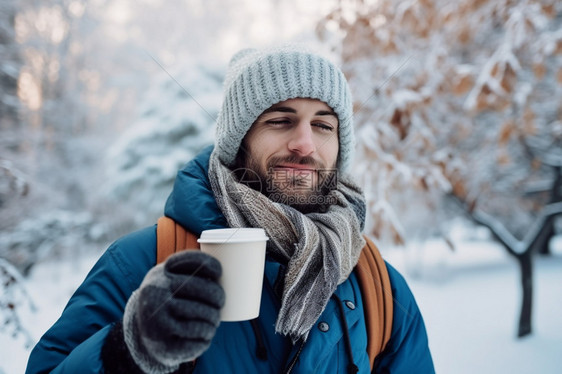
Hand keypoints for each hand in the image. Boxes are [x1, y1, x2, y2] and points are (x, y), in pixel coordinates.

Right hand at [123, 250, 224, 372]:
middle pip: (202, 289)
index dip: (211, 264)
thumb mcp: (167, 278)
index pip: (191, 261)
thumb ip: (189, 269)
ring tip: (214, 321)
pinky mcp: (163, 343)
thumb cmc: (165, 298)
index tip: (219, 272)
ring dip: (214, 319)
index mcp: (159, 274)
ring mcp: (158, 318)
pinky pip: (196, 338)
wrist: (140, 332)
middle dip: (218, 297)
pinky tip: (206, 335)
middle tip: (221, 303)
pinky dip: (206, 338)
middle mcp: (156, 293)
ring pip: (202, 316)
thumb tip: (230, 263)